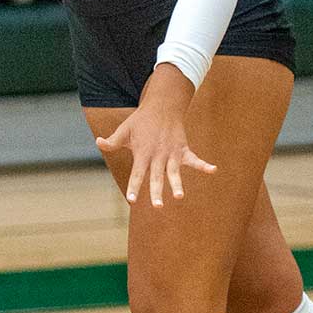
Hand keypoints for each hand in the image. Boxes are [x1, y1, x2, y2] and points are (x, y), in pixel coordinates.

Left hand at [96, 84, 215, 206]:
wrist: (162, 106)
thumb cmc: (141, 121)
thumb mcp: (124, 130)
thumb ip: (112, 141)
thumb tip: (98, 143)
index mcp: (143, 153)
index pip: (137, 173)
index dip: (134, 186)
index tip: (132, 200)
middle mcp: (158, 155)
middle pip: (156, 177)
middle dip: (157, 191)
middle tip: (158, 206)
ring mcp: (172, 153)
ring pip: (174, 172)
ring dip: (177, 183)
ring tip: (179, 196)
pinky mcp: (183, 149)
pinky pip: (195, 159)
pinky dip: (204, 165)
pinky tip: (214, 170)